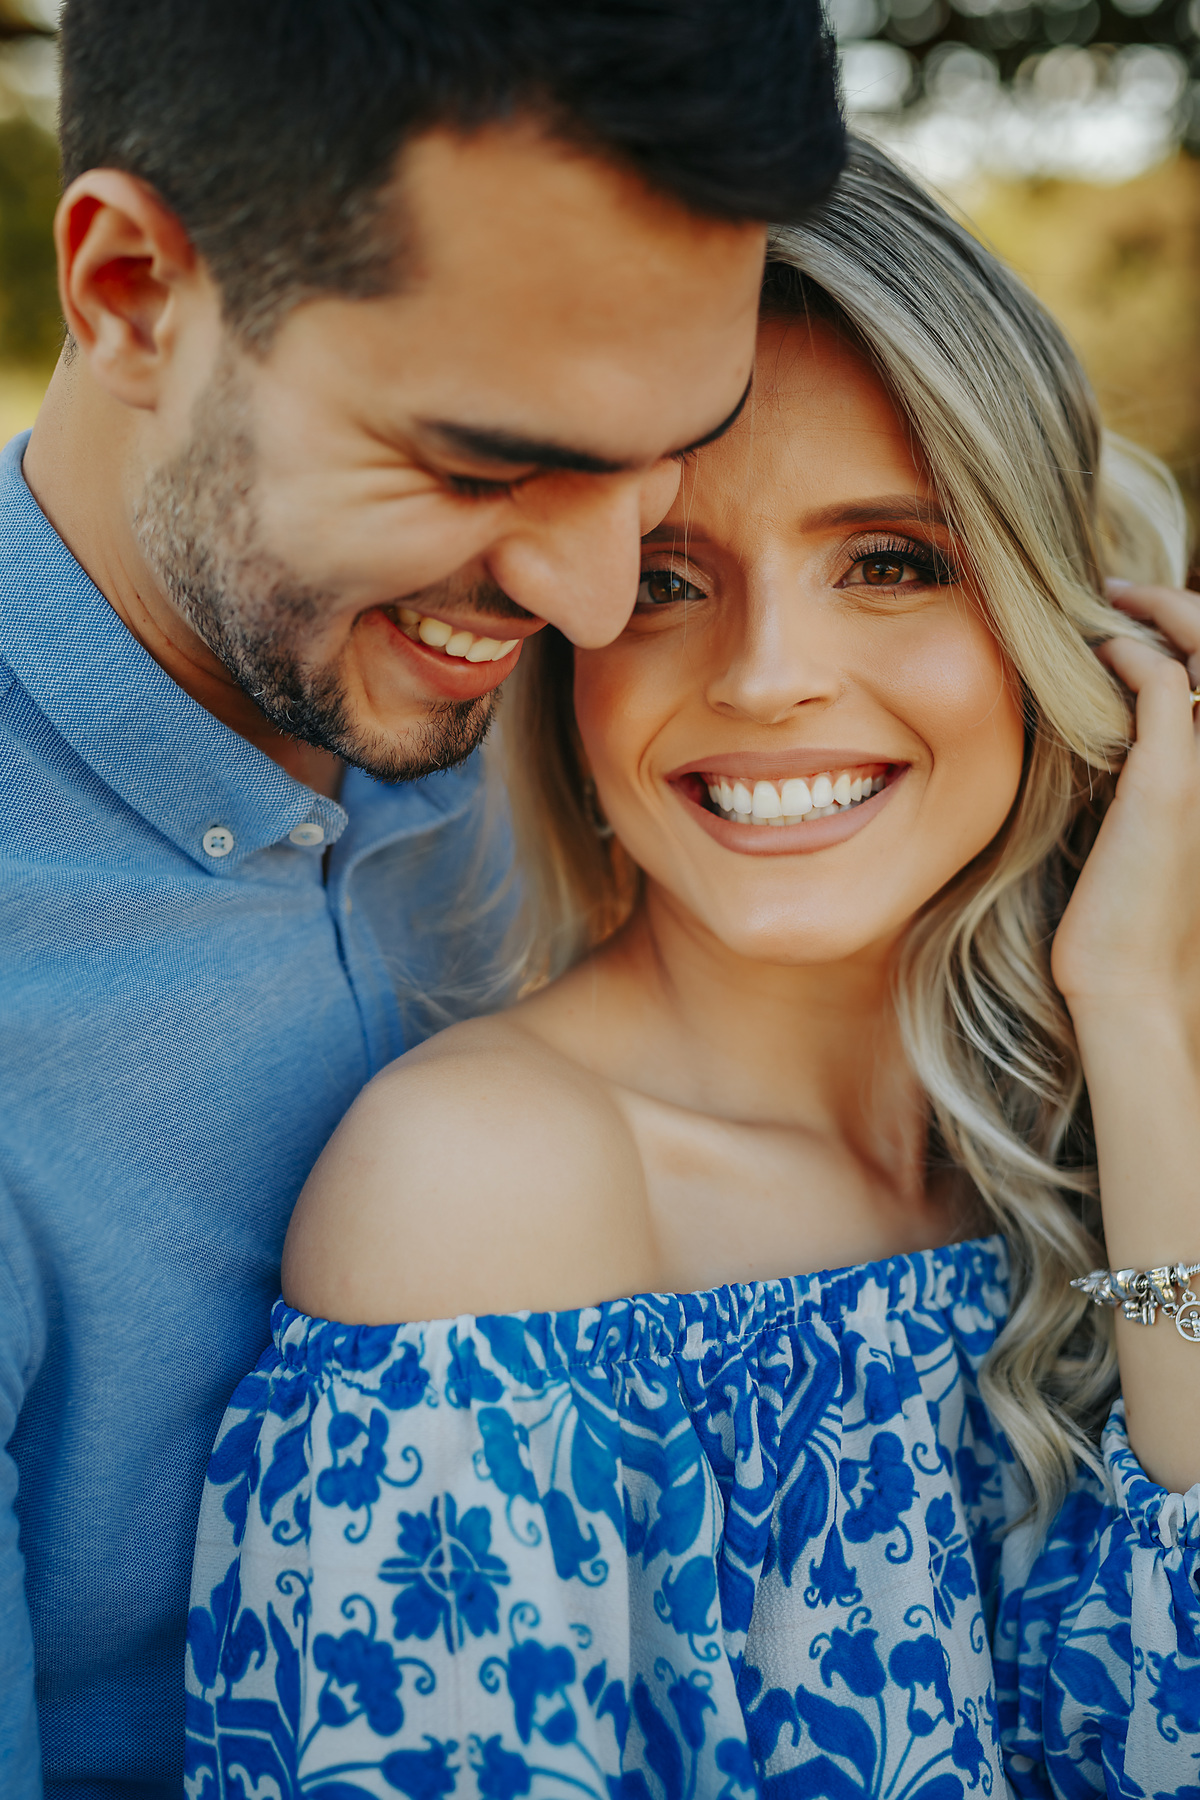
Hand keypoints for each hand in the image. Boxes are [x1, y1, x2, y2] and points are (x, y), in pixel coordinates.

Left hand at [1050, 581, 1199, 1027]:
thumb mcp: (1138, 828)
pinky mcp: (1172, 782)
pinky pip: (1165, 687)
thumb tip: (1102, 723)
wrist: (1127, 984)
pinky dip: (1130, 655)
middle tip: (1116, 589)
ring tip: (1108, 603)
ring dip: (1157, 615)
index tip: (1127, 613)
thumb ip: (1138, 770)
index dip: (1186, 629)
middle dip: (1178, 605)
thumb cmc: (1122, 917)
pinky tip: (1098, 653)